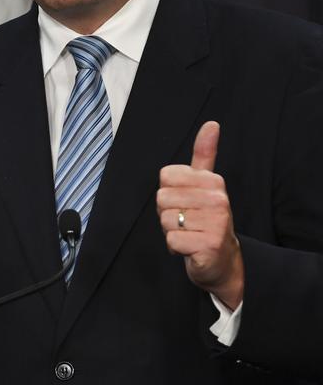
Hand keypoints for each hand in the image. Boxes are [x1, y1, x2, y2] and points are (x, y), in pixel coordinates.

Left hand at [157, 121, 243, 308]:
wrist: (222, 260)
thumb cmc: (206, 219)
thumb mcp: (205, 185)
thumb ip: (205, 154)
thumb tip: (212, 123)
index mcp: (213, 182)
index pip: (165, 176)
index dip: (168, 192)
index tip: (185, 202)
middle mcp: (218, 200)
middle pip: (162, 198)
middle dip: (167, 213)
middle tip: (187, 222)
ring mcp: (216, 223)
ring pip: (165, 220)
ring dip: (171, 231)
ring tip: (190, 234)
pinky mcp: (209, 245)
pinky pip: (171, 240)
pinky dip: (175, 248)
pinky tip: (191, 248)